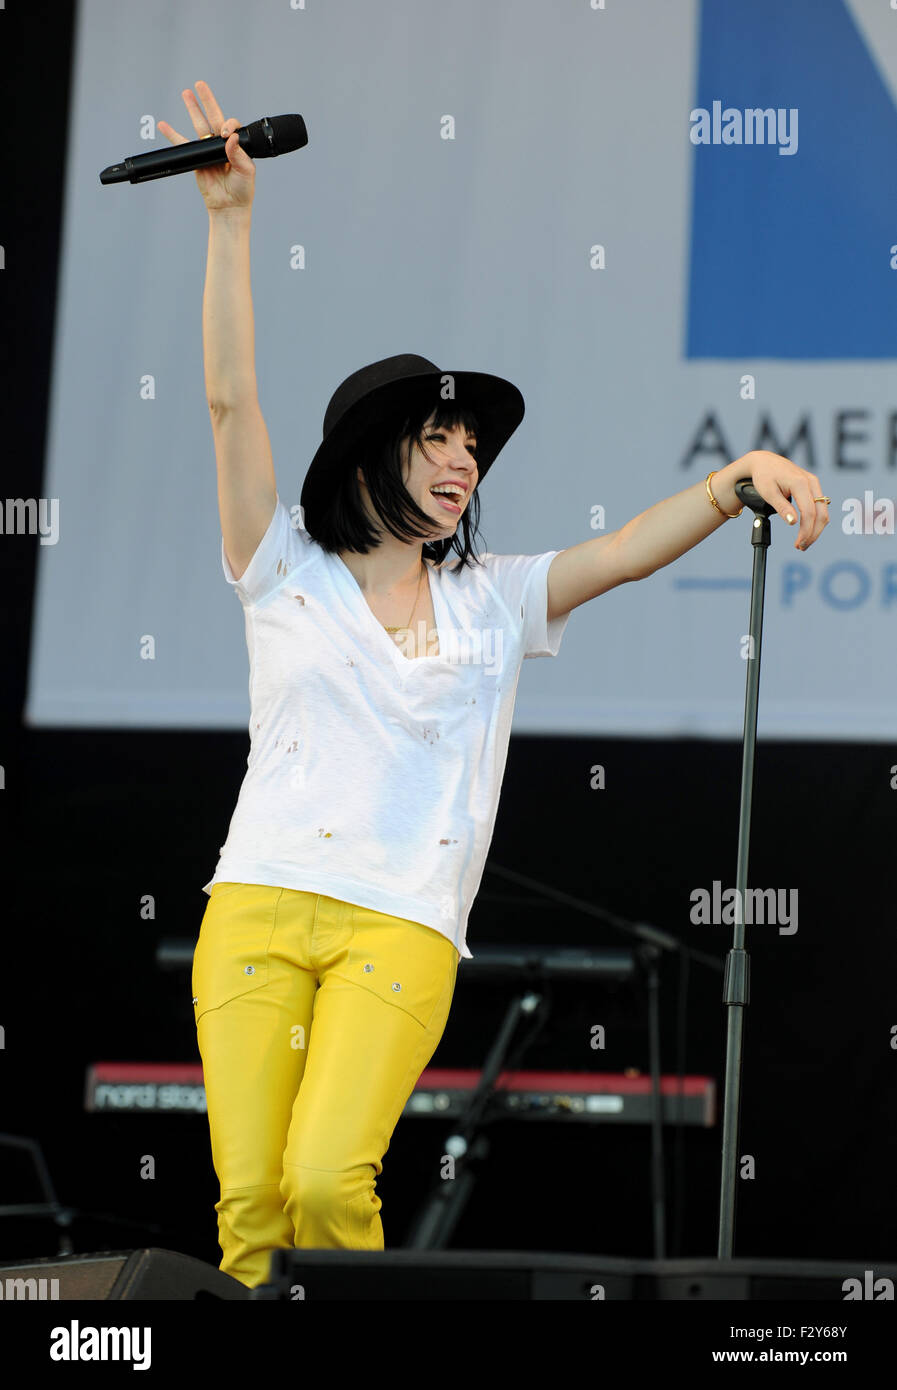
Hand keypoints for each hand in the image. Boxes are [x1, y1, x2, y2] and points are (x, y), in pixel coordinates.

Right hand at [157, 79, 254, 212]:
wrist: (229, 207)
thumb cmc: (242, 190)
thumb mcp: (246, 171)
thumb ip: (238, 154)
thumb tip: (230, 137)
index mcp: (236, 145)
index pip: (230, 126)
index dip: (227, 125)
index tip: (224, 133)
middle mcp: (222, 144)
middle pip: (213, 117)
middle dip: (207, 100)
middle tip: (200, 84)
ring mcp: (208, 150)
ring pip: (199, 125)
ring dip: (192, 109)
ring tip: (185, 93)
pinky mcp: (196, 159)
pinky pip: (183, 144)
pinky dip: (172, 135)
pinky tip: (164, 125)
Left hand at [734, 450, 829, 550]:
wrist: (764, 462)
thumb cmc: (764, 476)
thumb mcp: (768, 493)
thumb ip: (782, 507)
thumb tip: (793, 522)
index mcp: (800, 483)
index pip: (809, 513)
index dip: (806, 531)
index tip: (798, 544)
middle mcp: (811, 482)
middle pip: (821, 514)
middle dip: (813, 533)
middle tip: (801, 546)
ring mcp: (814, 483)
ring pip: (823, 511)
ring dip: (816, 529)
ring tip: (803, 542)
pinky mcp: (813, 486)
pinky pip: (820, 506)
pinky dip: (816, 520)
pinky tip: (806, 530)